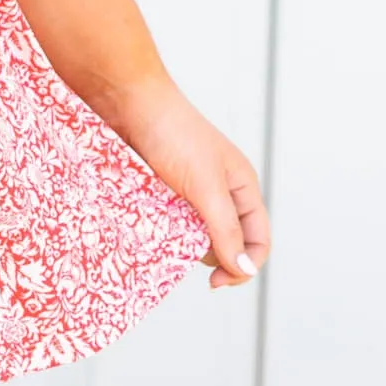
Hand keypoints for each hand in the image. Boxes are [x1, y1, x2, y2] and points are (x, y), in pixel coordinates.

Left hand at [107, 78, 270, 291]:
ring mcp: (189, 193)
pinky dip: (162, 233)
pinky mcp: (161, 193)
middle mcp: (220, 193)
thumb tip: (243, 270)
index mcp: (242, 188)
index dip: (244, 266)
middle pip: (226, 243)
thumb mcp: (205, 186)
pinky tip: (149, 228)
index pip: (257, 240)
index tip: (216, 282)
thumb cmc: (173, 134)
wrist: (128, 103)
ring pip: (194, 237)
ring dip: (182, 244)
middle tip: (183, 249)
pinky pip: (168, 226)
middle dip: (210, 254)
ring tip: (164, 232)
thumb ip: (225, 229)